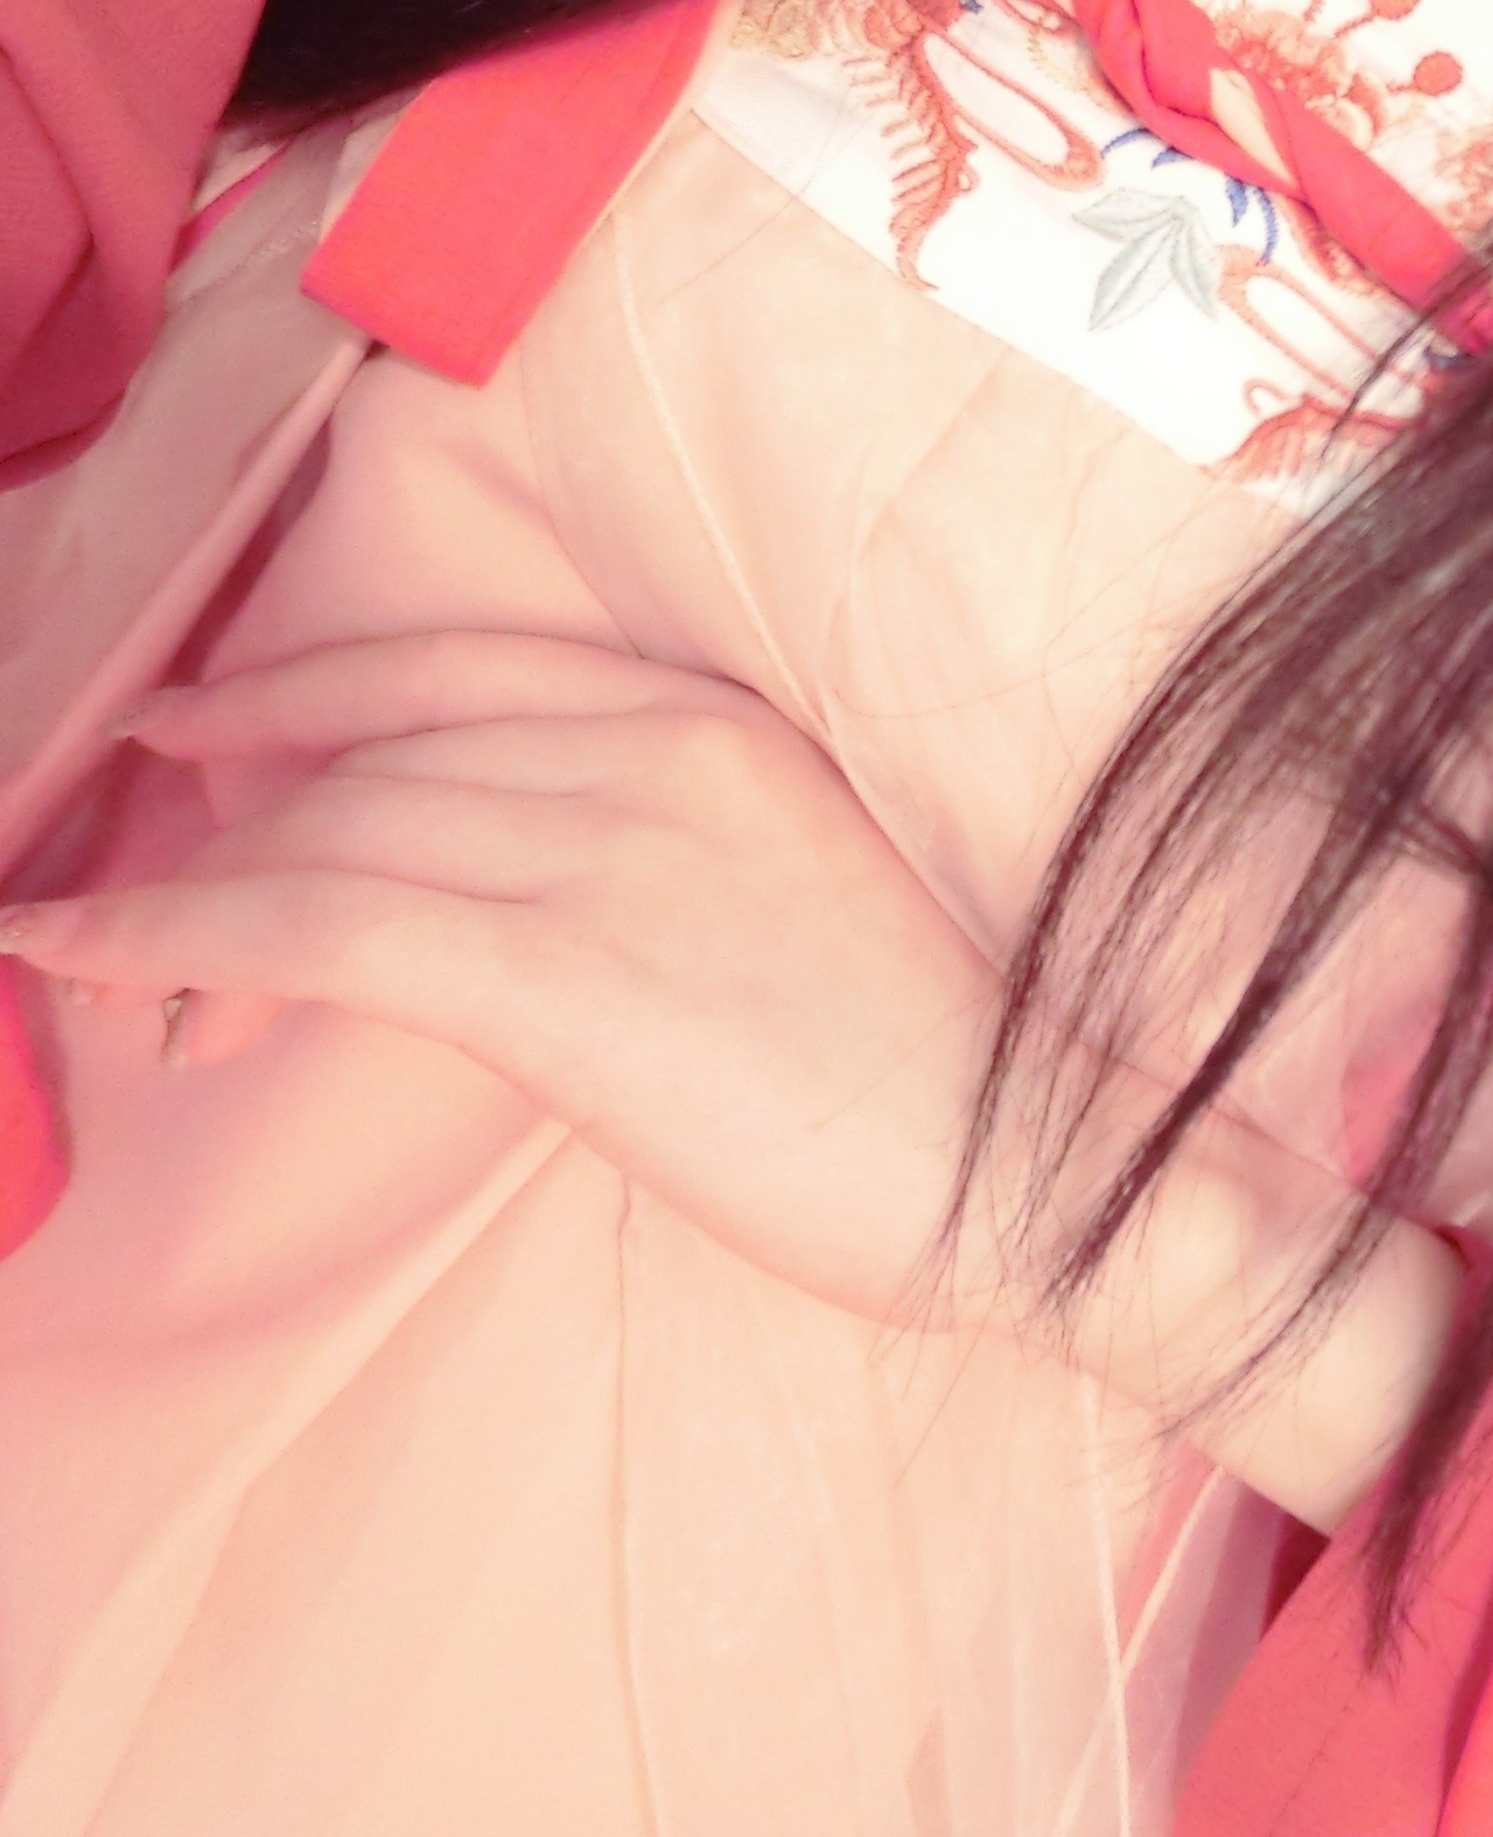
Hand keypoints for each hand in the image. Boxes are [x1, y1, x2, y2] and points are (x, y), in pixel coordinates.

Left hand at [0, 632, 1460, 1524]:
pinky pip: (316, 918)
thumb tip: (544, 916)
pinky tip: (82, 957)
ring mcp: (612, 848)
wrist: (1052, 1166)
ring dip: (181, 883)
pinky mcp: (562, 966)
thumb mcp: (818, 919)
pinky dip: (171, 927)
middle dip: (233, 776)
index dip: (325, 686)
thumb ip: (681, 872)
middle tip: (122, 833)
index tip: (223, 718)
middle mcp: (662, 753)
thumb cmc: (954, 1085)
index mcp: (736, 731)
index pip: (479, 669)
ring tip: (89, 944)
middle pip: (385, 731)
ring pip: (333, 822)